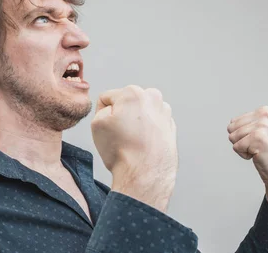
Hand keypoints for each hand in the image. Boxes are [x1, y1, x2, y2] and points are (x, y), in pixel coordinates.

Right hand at [91, 85, 176, 211]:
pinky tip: (142, 145)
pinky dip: (146, 132)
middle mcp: (152, 98)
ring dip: (135, 123)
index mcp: (133, 93)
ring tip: (131, 142)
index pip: (107, 99)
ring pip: (140, 114)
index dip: (102, 114)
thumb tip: (113, 109)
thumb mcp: (97, 123)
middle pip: (126, 103)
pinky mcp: (170, 127)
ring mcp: (164, 112)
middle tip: (119, 135)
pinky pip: (151, 125)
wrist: (145, 174)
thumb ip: (102, 107)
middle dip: (121, 115)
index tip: (108, 128)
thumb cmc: (122, 152)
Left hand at [227, 106, 267, 215]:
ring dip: (243, 148)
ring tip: (259, 151)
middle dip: (240, 140)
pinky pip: (236, 147)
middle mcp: (264, 116)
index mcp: (265, 111)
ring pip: (232, 137)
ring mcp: (262, 126)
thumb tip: (230, 124)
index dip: (241, 135)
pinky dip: (244, 155)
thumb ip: (249, 123)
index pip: (233, 122)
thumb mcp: (263, 131)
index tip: (258, 141)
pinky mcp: (258, 138)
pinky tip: (258, 156)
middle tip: (257, 146)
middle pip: (231, 128)